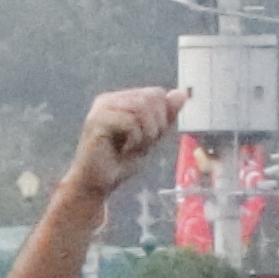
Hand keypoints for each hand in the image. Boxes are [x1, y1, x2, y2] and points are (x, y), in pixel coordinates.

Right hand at [66, 86, 181, 195]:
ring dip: (146, 133)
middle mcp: (109, 99)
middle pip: (150, 98)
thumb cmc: (121, 162)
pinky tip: (124, 150)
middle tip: (142, 143)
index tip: (149, 137)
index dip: (162, 116)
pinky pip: (130, 122)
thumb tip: (182, 93)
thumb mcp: (151, 137)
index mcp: (120, 99)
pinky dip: (135, 139)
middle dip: (155, 125)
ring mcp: (101, 108)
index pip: (155, 93)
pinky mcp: (97, 120)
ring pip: (141, 107)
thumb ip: (165, 116)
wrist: (96, 184)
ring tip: (133, 147)